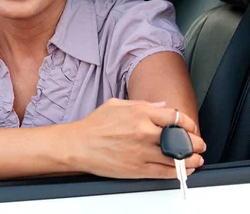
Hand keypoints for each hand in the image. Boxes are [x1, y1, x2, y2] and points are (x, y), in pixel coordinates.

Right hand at [71, 98, 205, 178]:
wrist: (78, 146)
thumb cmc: (94, 125)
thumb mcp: (116, 105)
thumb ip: (143, 104)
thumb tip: (162, 106)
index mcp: (139, 113)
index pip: (175, 117)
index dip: (187, 123)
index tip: (189, 127)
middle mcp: (144, 132)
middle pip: (181, 138)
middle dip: (194, 142)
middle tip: (198, 144)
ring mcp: (142, 152)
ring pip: (177, 157)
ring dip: (192, 159)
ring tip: (196, 159)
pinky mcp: (138, 169)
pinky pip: (165, 172)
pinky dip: (179, 172)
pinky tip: (184, 170)